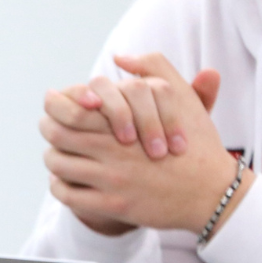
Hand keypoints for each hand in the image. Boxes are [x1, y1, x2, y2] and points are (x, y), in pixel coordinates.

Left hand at [40, 53, 244, 233]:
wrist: (213, 193)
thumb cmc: (196, 142)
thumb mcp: (182, 98)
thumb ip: (155, 68)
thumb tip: (119, 56)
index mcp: (127, 122)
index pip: (73, 110)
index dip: (56, 105)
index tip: (53, 103)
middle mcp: (116, 150)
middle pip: (58, 135)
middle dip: (48, 128)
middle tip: (48, 126)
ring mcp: (113, 179)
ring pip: (58, 164)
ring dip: (52, 157)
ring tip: (56, 154)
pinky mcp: (113, 205)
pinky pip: (67, 194)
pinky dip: (58, 185)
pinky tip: (62, 180)